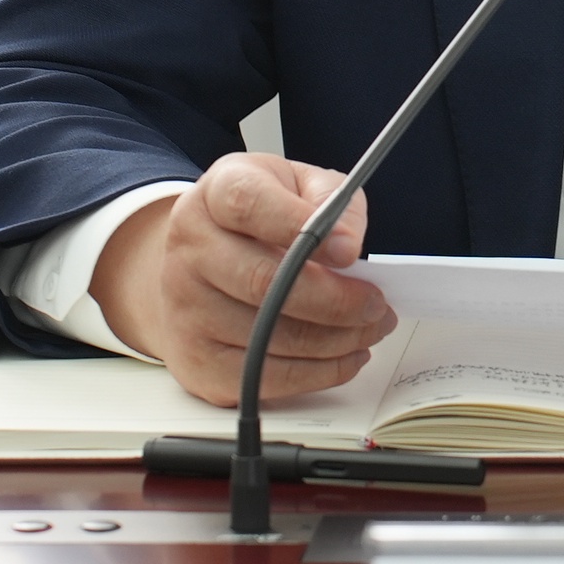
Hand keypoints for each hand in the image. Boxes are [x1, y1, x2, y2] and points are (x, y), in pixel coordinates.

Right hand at [90, 153, 397, 407]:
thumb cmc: (260, 221)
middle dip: (336, 301)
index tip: (349, 251)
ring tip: (370, 328)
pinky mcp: (197, 361)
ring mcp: (187, 309)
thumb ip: (332, 203)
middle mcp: (191, 250)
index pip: (249, 206)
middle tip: (376, 304)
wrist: (201, 262)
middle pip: (264, 283)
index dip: (302, 228)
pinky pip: (265, 378)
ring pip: (270, 336)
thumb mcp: (300, 185)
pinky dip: (318, 372)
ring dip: (337, 340)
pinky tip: (345, 354)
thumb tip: (347, 243)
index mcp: (215, 196)